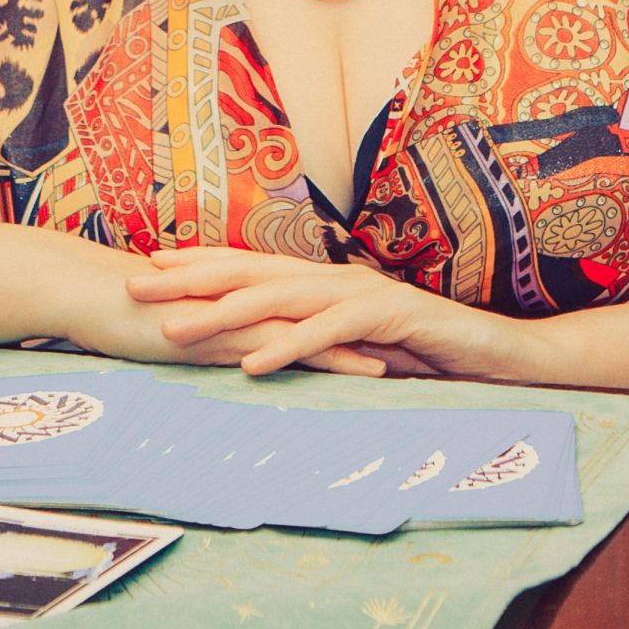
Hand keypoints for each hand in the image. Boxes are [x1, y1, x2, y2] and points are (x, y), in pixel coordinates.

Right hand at [0, 224, 386, 375]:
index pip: (301, 309)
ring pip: (315, 327)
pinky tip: (362, 366)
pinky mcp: (227, 329)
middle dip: (367, 330)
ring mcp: (239, 310)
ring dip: (361, 343)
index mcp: (235, 297)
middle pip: (321, 313)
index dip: (342, 322)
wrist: (82, 289)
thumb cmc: (116, 309)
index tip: (384, 338)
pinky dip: (328, 354)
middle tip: (417, 348)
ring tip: (406, 362)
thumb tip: (213, 351)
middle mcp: (246, 298)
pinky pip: (287, 343)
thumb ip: (196, 333)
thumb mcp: (168, 325)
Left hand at [126, 247, 517, 377]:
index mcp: (323, 279)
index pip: (249, 265)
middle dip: (189, 278)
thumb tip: (261, 347)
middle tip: (134, 286)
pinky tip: (253, 364)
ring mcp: (360, 293)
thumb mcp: (354, 344)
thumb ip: (312, 338)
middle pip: (250, 272)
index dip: (198, 263)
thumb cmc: (422, 350)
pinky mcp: (388, 318)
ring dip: (224, 313)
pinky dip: (289, 346)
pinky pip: (328, 331)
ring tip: (175, 329)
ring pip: (280, 298)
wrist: (494, 350)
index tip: (146, 267)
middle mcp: (334, 276)